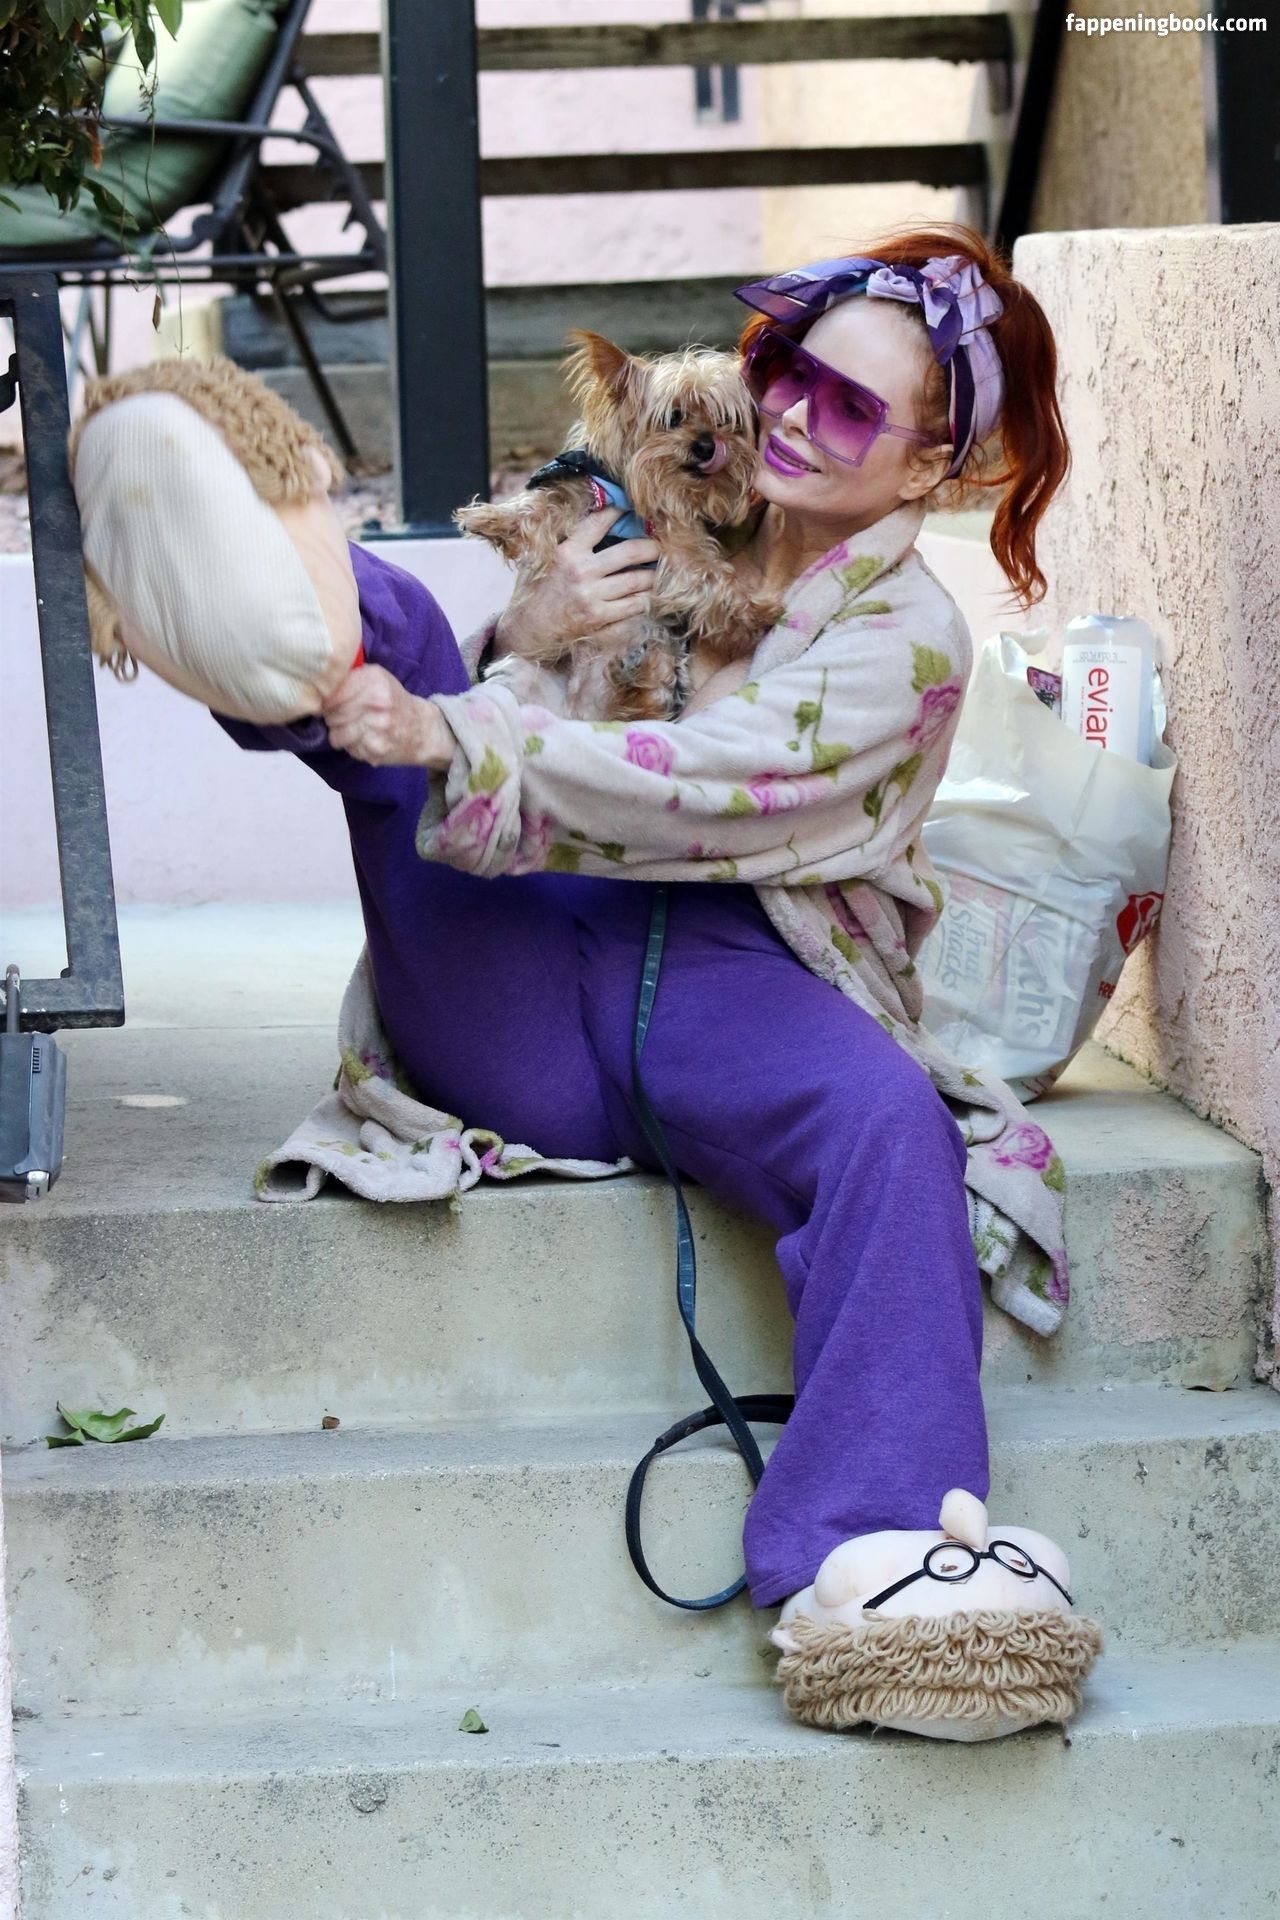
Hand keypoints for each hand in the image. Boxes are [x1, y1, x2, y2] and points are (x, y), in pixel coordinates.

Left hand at [321, 664, 453, 769]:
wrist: (422, 729)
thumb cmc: (395, 701)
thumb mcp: (379, 678)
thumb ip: (351, 677)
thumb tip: (318, 685)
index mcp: (375, 682)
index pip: (332, 692)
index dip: (325, 699)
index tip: (327, 702)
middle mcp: (376, 704)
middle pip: (332, 713)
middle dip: (331, 716)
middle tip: (341, 715)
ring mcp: (376, 730)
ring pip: (336, 734)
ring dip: (339, 732)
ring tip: (351, 727)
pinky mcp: (375, 750)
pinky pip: (348, 748)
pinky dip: (351, 745)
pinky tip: (363, 738)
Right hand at [493, 507, 659, 662]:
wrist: (527, 629)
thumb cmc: (535, 591)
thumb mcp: (542, 558)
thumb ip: (566, 542)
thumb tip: (591, 521)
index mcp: (567, 551)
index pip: (598, 523)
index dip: (617, 511)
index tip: (629, 508)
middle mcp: (581, 571)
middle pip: (630, 552)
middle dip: (651, 546)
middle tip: (661, 545)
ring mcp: (592, 596)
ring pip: (637, 580)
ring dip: (653, 575)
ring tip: (659, 570)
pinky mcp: (599, 618)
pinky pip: (633, 606)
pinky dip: (644, 599)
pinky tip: (648, 595)